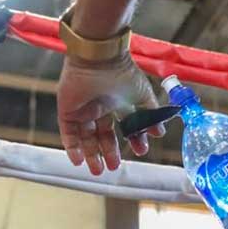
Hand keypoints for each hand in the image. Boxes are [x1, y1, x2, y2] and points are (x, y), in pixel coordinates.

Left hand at [57, 54, 164, 174]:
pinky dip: (73, 147)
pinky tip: (78, 160)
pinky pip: (69, 133)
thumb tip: (160, 132)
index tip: (141, 150)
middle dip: (109, 152)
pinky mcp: (67, 110)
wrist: (100, 59)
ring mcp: (82, 109)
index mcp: (117, 102)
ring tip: (98, 170)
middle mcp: (99, 107)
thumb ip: (151, 114)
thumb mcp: (142, 95)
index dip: (132, 139)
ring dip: (91, 154)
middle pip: (103, 135)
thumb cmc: (122, 72)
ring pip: (86, 137)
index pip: (124, 126)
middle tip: (114, 167)